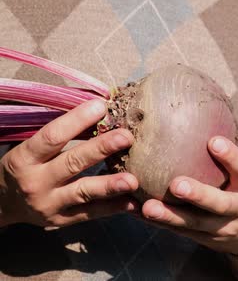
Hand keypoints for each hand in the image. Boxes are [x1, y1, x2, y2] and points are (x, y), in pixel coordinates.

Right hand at [0, 100, 138, 227]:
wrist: (1, 204)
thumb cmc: (24, 166)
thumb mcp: (29, 148)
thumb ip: (58, 133)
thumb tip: (97, 108)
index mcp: (24, 158)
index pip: (52, 136)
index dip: (77, 120)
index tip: (101, 106)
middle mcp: (35, 182)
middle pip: (72, 163)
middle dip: (101, 149)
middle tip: (126, 137)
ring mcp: (49, 204)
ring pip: (83, 193)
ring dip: (110, 185)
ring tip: (133, 180)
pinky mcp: (62, 220)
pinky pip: (91, 214)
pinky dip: (114, 208)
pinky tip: (134, 202)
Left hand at [141, 137, 237, 255]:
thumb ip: (230, 159)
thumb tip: (201, 120)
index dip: (232, 157)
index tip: (214, 141)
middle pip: (220, 204)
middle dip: (199, 195)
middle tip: (177, 184)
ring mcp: (221, 227)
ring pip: (195, 223)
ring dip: (170, 216)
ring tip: (148, 207)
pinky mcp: (204, 238)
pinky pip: (179, 231)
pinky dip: (159, 222)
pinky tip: (137, 211)